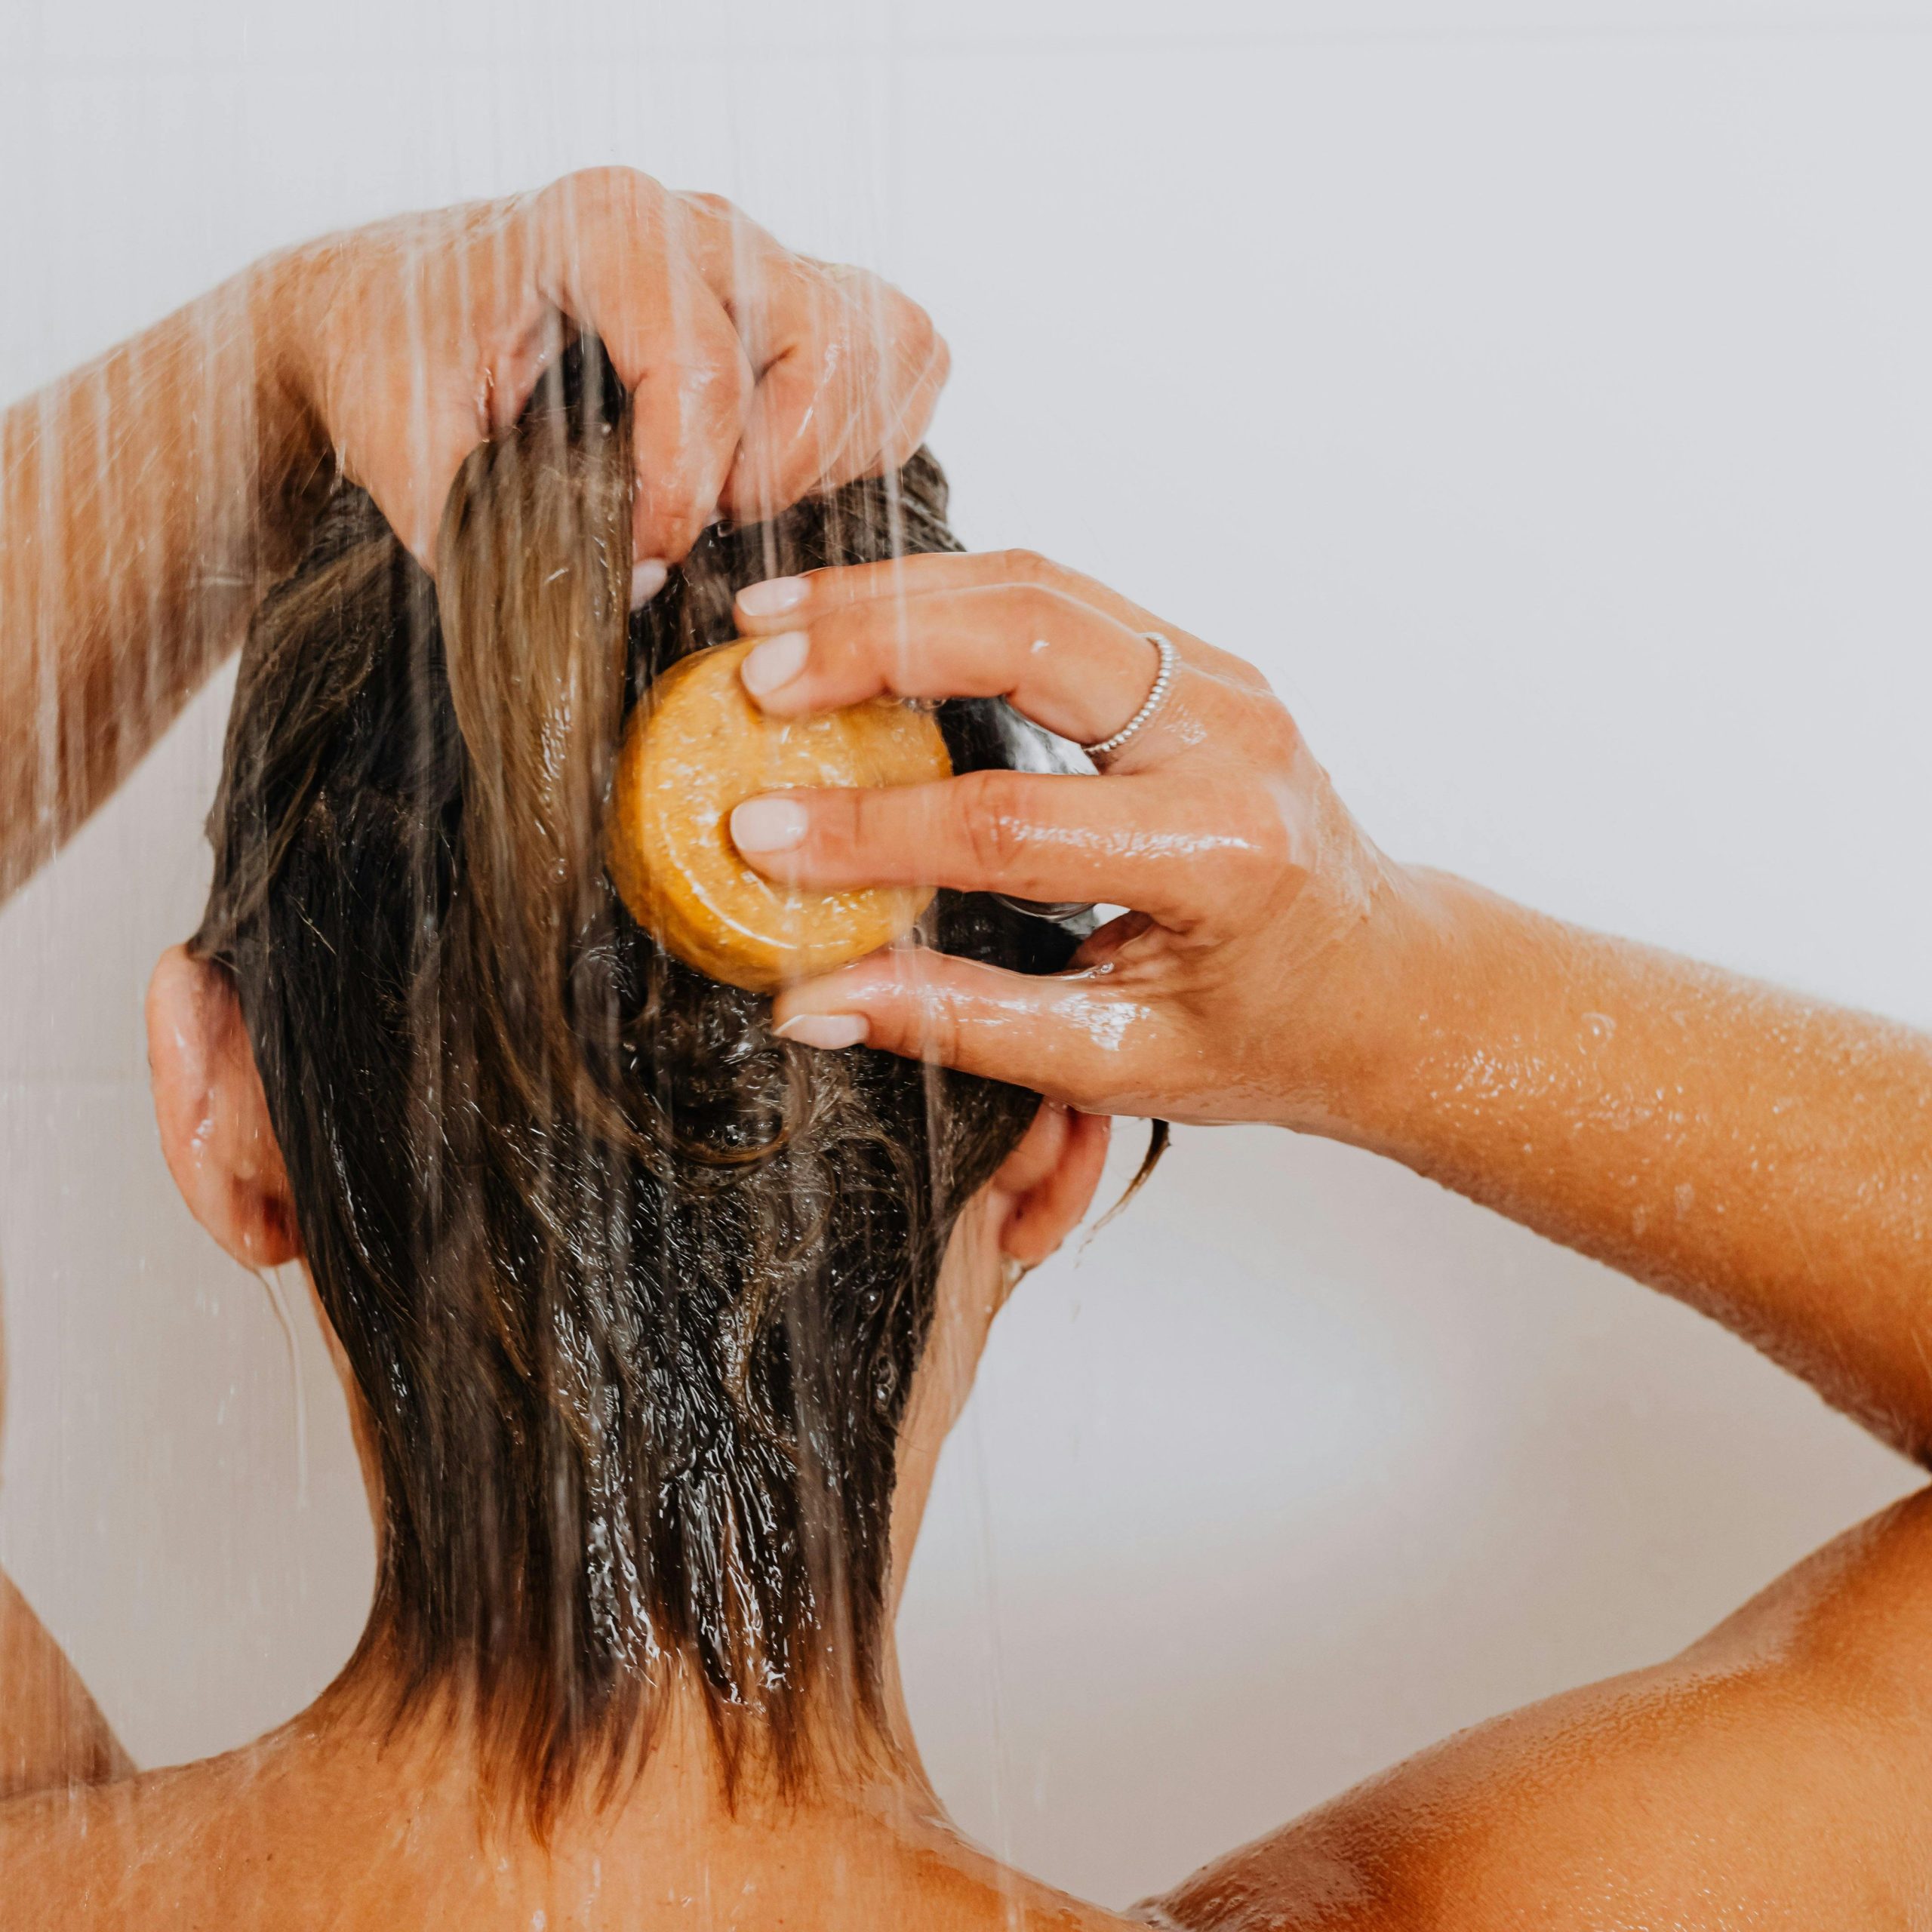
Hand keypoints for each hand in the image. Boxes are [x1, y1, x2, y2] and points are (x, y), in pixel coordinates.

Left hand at [263, 168, 948, 569]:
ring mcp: (757, 255)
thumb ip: (494, 530)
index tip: (645, 549)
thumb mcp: (402, 450)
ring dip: (832, 451)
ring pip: (878, 344)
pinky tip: (785, 475)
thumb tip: (633, 581)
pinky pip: (898, 352)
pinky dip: (868, 430)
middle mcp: (694, 225)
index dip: (686, 489)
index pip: (702, 364)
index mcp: (596, 230)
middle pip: (820, 342)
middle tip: (700, 523)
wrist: (392, 309)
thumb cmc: (402, 359)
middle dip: (774, 468)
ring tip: (740, 499)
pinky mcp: (796, 296)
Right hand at [724, 550, 1432, 1127]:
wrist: (1384, 984)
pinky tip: (862, 620)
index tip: (761, 837)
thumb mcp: (1120, 1059)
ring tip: (777, 625)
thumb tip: (815, 1000)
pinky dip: (947, 599)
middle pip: (1027, 636)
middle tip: (753, 674)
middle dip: (874, 643)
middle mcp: (1230, 739)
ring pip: (1037, 586)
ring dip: (896, 597)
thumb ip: (965, 1022)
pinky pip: (1055, 597)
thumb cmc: (1274, 1032)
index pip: (1010, 823)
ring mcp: (1218, 680)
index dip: (872, 830)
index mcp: (1220, 854)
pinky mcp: (1192, 662)